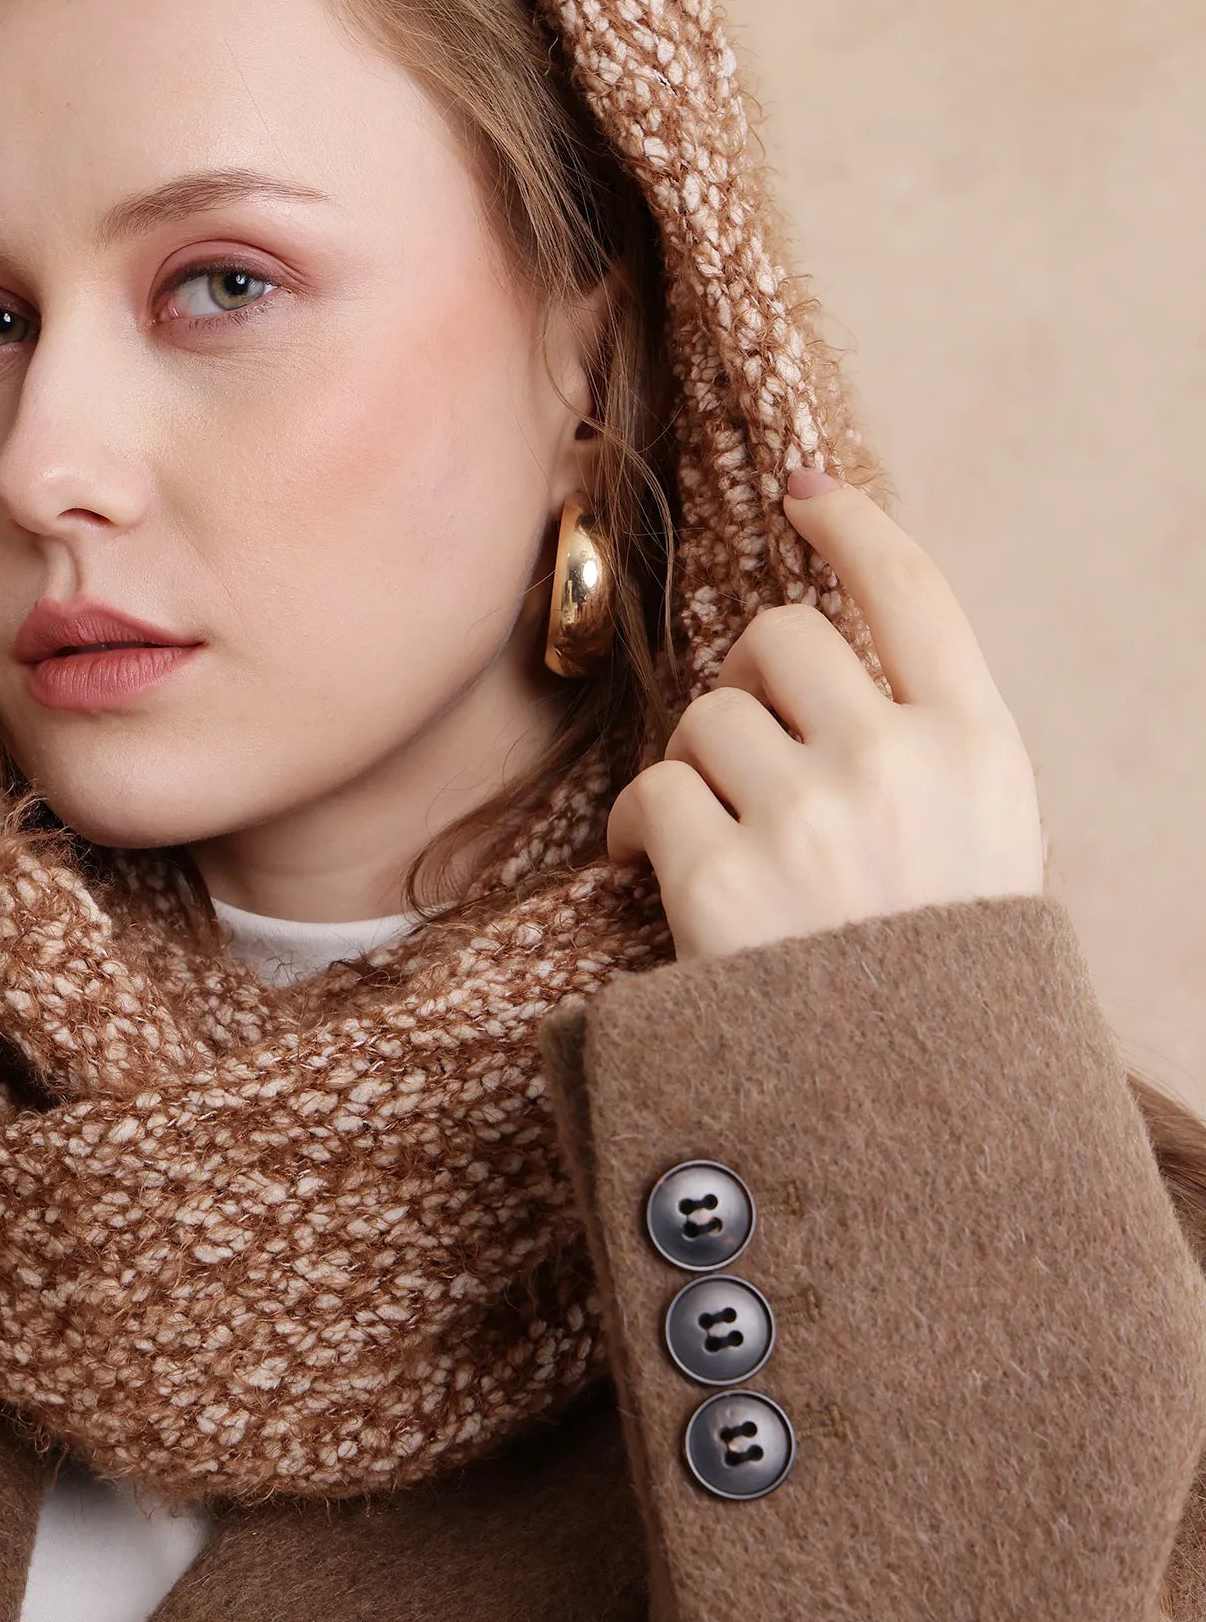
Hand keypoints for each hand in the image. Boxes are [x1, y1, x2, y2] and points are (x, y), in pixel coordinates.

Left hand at [605, 468, 1044, 964]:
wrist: (907, 1130)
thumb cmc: (934, 984)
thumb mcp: (978, 849)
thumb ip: (923, 751)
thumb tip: (820, 655)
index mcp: (983, 749)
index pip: (915, 591)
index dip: (852, 526)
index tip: (806, 491)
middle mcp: (899, 766)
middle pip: (781, 636)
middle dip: (750, 682)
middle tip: (751, 754)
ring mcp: (810, 821)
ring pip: (706, 713)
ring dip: (697, 763)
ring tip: (719, 834)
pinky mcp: (719, 881)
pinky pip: (650, 793)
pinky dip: (639, 828)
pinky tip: (657, 871)